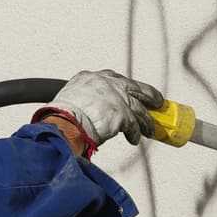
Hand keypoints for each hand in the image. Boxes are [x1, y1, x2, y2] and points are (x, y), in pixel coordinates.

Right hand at [45, 70, 163, 146]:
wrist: (62, 123)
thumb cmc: (60, 115)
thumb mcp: (70, 97)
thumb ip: (84, 98)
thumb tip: (89, 109)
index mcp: (90, 77)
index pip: (114, 78)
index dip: (125, 86)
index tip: (131, 90)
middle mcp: (106, 83)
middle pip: (136, 88)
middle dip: (149, 95)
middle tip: (156, 101)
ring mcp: (116, 97)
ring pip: (139, 109)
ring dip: (145, 121)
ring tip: (149, 129)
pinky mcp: (122, 114)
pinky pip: (134, 126)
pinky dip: (135, 134)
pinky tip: (134, 139)